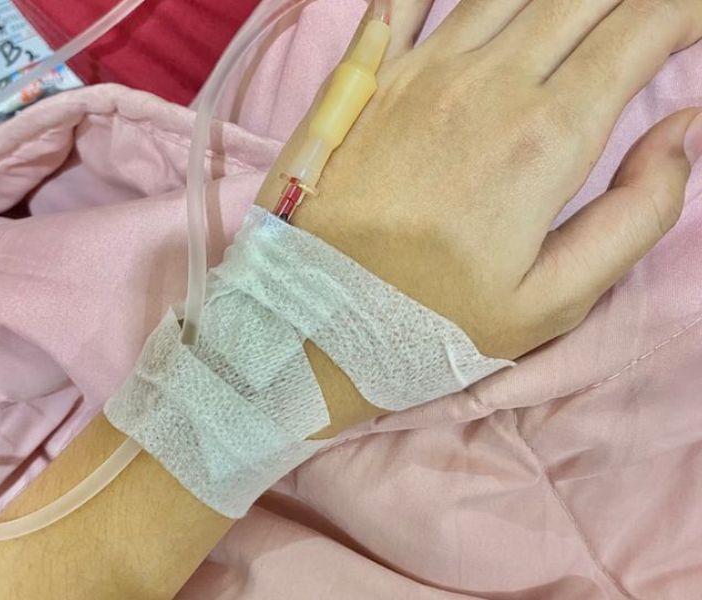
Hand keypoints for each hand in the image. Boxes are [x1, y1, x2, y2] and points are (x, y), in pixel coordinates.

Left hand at [257, 0, 701, 359]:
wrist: (312, 323)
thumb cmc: (432, 323)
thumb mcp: (552, 301)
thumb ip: (636, 213)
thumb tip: (685, 129)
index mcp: (545, 137)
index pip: (641, 31)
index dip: (684, 14)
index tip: (694, 25)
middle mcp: (485, 84)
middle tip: (643, 20)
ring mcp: (419, 73)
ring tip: (576, 12)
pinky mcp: (367, 80)